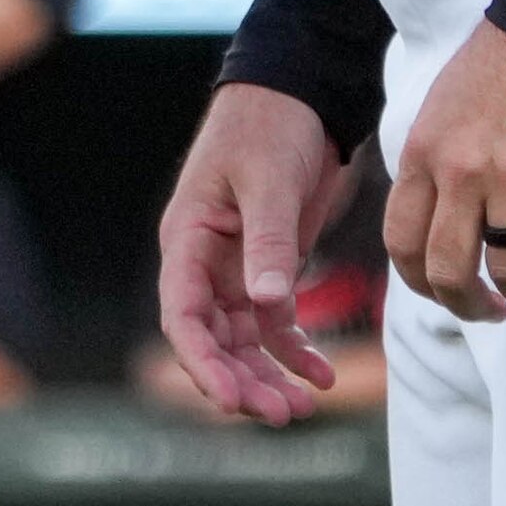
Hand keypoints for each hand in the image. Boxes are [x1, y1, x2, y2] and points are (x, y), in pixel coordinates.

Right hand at [155, 84, 357, 422]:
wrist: (299, 91)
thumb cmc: (268, 125)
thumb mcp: (267, 181)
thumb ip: (268, 243)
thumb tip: (269, 306)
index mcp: (187, 240)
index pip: (183, 317)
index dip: (203, 364)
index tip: (232, 401)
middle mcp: (205, 264)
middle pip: (214, 340)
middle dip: (243, 381)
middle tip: (282, 414)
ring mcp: (237, 270)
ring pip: (244, 341)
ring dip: (269, 376)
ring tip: (303, 407)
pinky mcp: (270, 268)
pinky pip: (276, 323)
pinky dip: (296, 351)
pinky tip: (322, 376)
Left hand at [389, 21, 505, 321]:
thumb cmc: (505, 63)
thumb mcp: (443, 109)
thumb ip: (435, 166)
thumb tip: (436, 224)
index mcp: (425, 152)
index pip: (402, 243)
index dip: (420, 283)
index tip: (445, 294)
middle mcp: (461, 169)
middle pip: (448, 270)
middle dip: (470, 306)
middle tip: (494, 310)